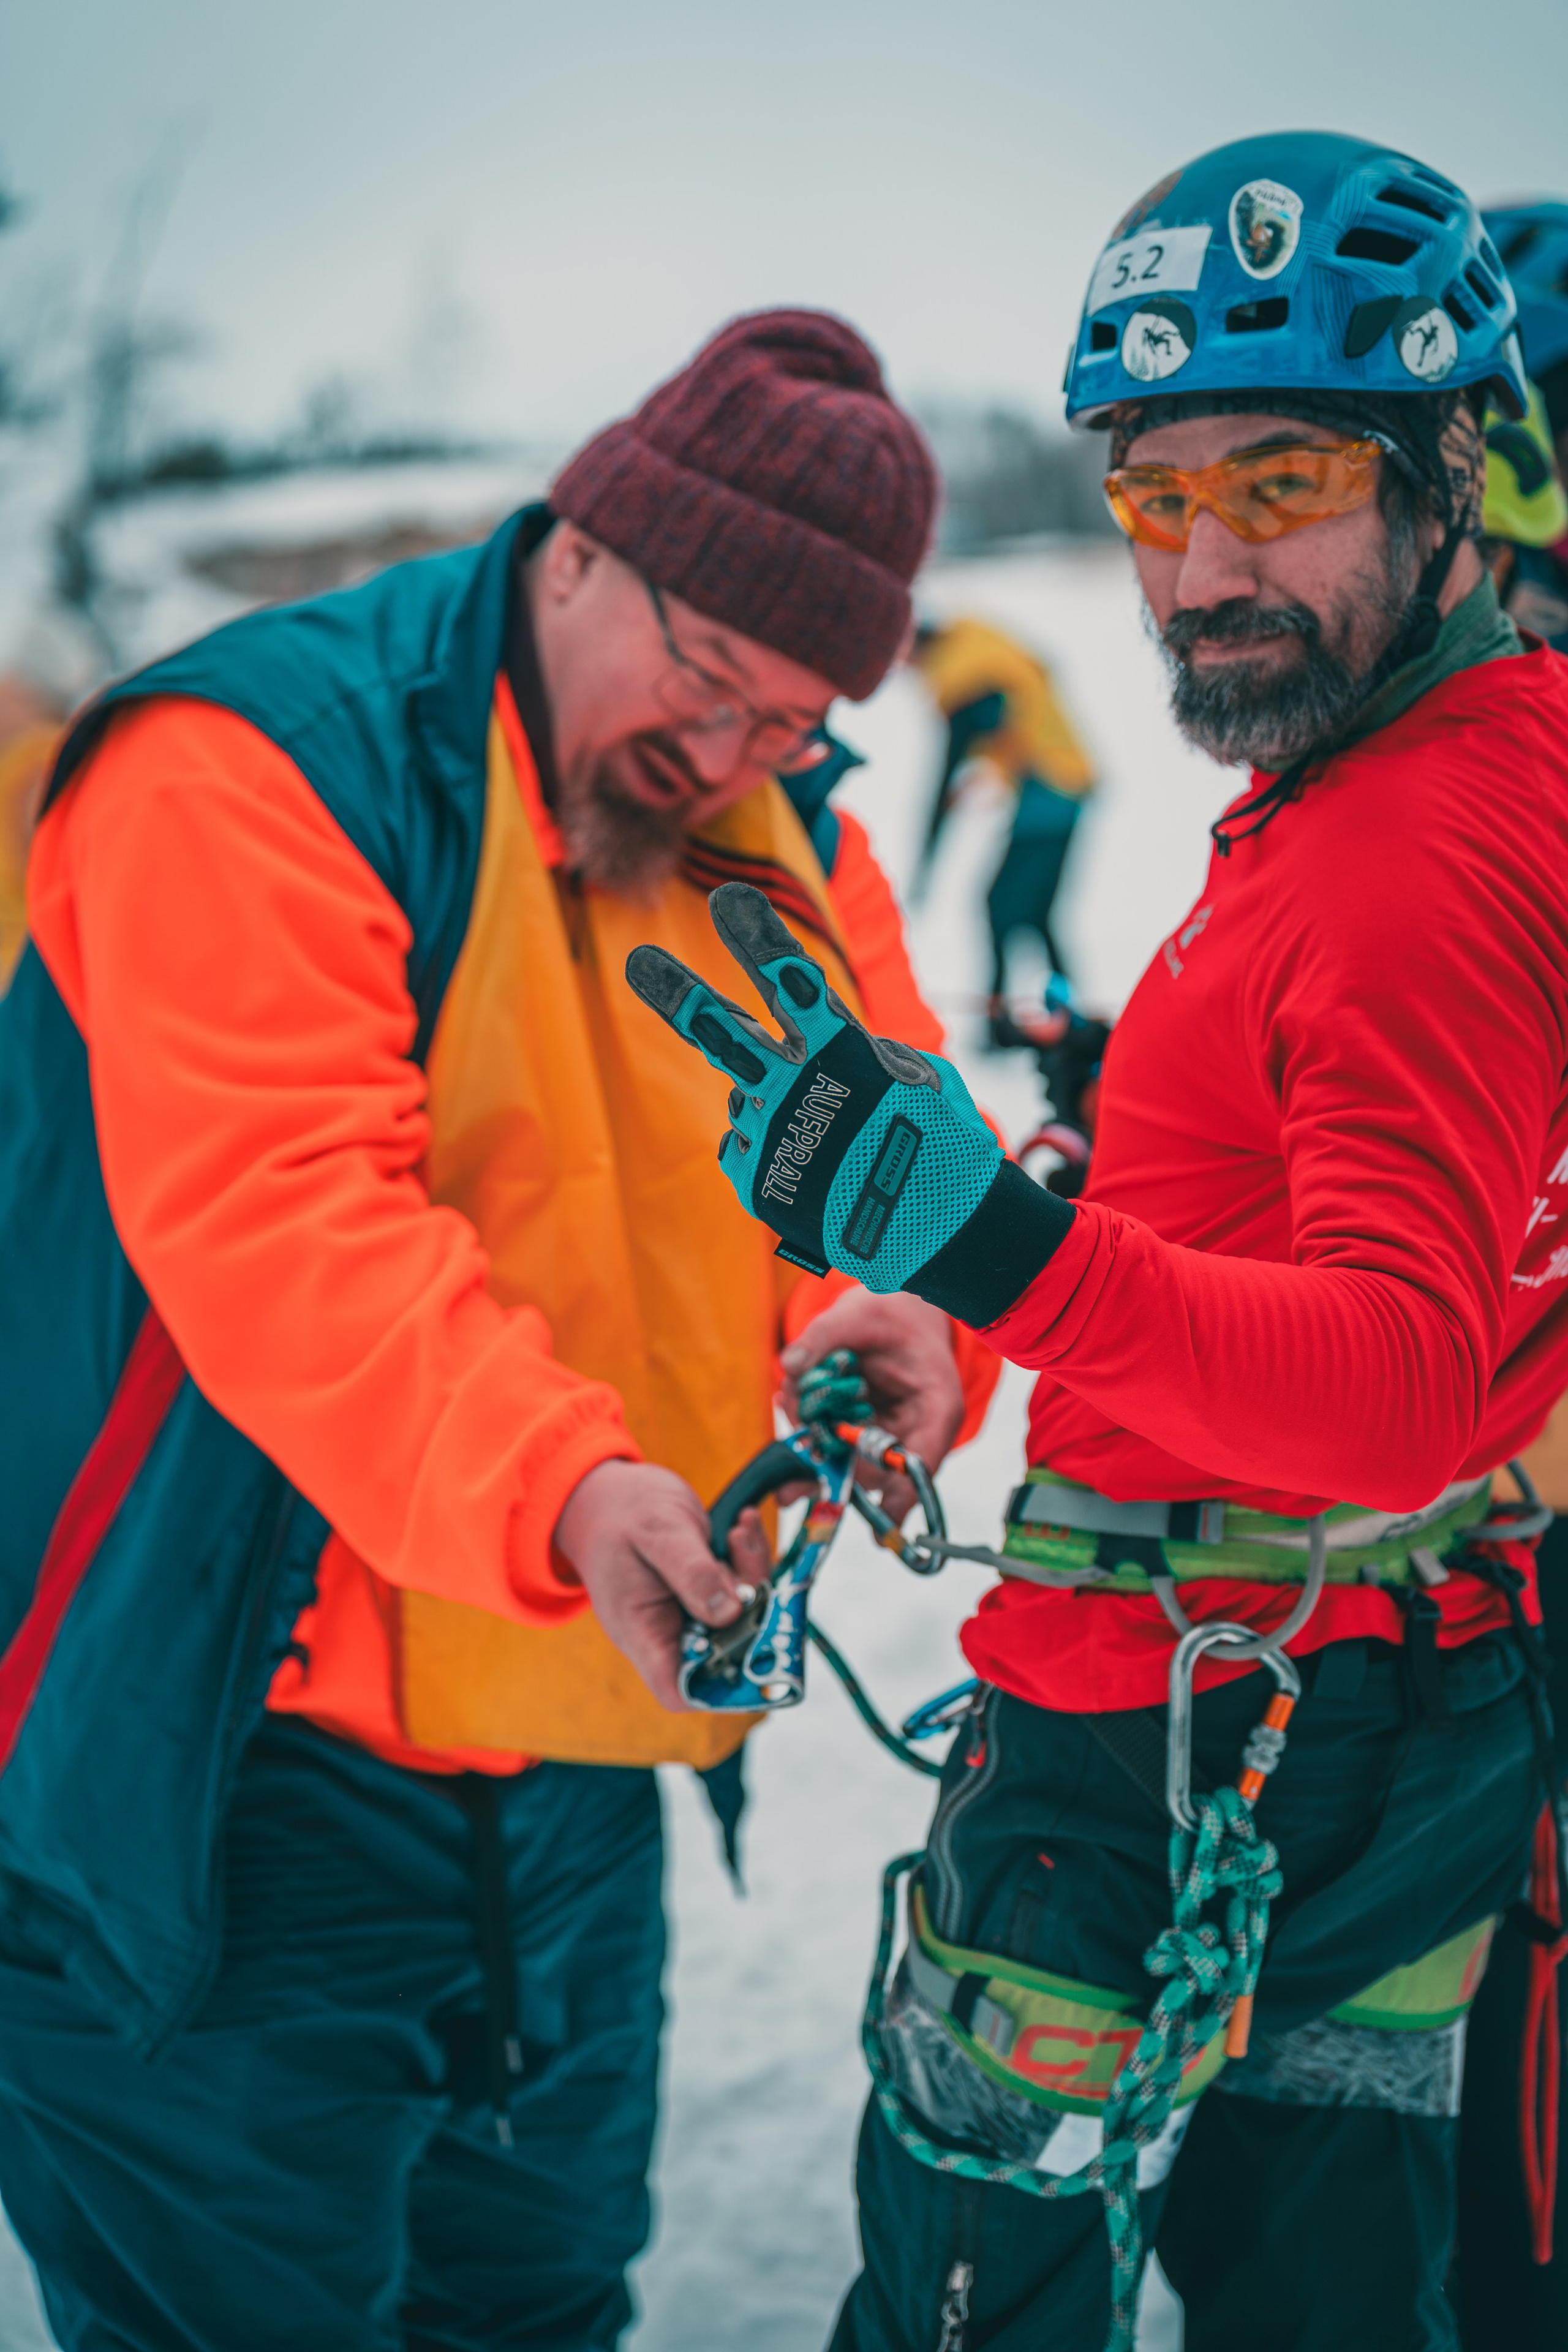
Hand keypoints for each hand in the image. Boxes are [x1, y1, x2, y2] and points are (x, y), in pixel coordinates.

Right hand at [553, 1461, 771, 1711]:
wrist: (607, 1492)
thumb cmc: (620, 1511)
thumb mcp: (658, 1532)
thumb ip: (692, 1572)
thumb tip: (730, 1614)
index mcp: (641, 1632)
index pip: (677, 1689)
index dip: (716, 1688)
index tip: (751, 1648)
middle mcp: (667, 1630)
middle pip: (723, 1652)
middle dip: (750, 1612)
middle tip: (745, 1559)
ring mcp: (688, 1612)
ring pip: (741, 1619)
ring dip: (753, 1578)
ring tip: (740, 1534)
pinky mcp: (705, 1591)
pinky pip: (740, 1590)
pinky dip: (748, 1562)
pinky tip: (741, 1528)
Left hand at [625, 883, 1072, 1328]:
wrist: (943, 1233)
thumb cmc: (942, 1144)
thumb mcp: (922, 1077)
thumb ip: (864, 1053)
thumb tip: (818, 1049)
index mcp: (843, 1053)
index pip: (793, 981)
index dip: (758, 937)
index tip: (728, 898)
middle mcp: (795, 1091)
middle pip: (724, 1034)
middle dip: (682, 996)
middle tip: (639, 963)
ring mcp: (771, 1139)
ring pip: (744, 1099)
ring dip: (773, 1106)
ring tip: (828, 1140)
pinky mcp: (756, 1184)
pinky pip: (744, 1146)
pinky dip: (771, 1149)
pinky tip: (812, 1169)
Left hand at [782, 1291, 964, 1523]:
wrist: (895, 1305)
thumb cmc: (890, 1311)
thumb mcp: (860, 1314)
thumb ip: (825, 1336)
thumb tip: (790, 1365)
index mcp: (937, 1405)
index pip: (923, 1462)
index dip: (902, 1499)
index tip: (879, 1531)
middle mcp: (915, 1427)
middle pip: (878, 1471)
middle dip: (831, 1471)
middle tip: (789, 1486)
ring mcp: (888, 1431)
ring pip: (849, 1460)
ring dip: (812, 1447)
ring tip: (788, 1401)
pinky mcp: (864, 1428)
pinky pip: (834, 1442)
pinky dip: (808, 1430)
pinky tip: (790, 1398)